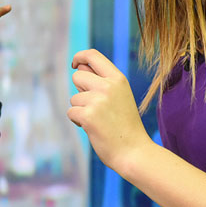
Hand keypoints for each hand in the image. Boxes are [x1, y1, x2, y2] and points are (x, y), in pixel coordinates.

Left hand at [67, 49, 152, 171]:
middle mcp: (108, 86)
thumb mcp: (120, 96)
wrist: (134, 151)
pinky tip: (92, 128)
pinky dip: (78, 121)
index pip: (93, 55)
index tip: (75, 64)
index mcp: (118, 79)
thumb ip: (101, 81)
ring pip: (74, 98)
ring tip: (99, 120)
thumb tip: (78, 67)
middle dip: (80, 91)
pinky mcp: (88, 116)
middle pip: (77, 77)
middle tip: (96, 106)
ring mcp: (98, 100)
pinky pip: (71, 112)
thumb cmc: (125, 125)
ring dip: (80, 109)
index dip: (79, 57)